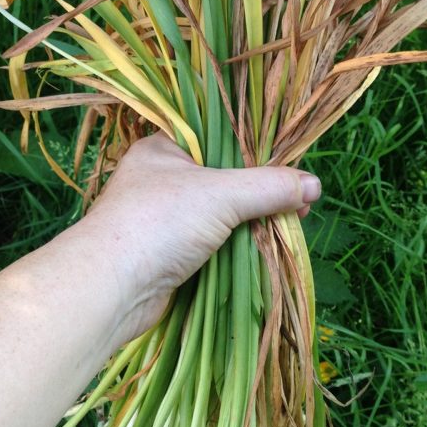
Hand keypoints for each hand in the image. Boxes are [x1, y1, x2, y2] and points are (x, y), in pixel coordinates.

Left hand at [78, 133, 320, 338]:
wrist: (111, 287)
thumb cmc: (158, 223)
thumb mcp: (221, 194)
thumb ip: (268, 187)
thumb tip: (314, 185)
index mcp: (164, 149)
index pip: (219, 140)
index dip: (257, 153)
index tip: (292, 169)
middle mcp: (161, 180)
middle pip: (224, 181)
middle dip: (259, 195)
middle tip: (298, 205)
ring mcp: (163, 220)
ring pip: (219, 217)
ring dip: (249, 225)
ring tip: (287, 227)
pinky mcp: (168, 255)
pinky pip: (211, 246)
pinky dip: (234, 249)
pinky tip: (261, 251)